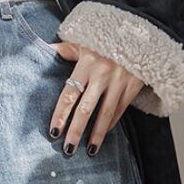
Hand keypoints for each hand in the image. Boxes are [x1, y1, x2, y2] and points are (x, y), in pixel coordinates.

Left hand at [47, 41, 145, 155]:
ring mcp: (119, 81)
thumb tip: (42, 49)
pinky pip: (120, 109)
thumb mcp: (84, 40)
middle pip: (86, 108)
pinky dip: (111, 123)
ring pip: (105, 113)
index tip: (54, 132)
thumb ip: (64, 49)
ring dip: (96, 134)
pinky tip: (103, 135)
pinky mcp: (134, 85)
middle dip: (76, 130)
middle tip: (68, 149)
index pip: (69, 94)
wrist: (140, 32)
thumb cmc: (105, 39)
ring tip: (89, 151)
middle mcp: (102, 74)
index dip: (60, 115)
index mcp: (87, 63)